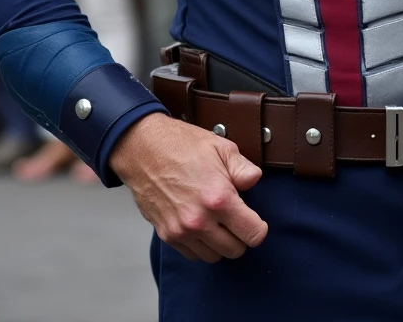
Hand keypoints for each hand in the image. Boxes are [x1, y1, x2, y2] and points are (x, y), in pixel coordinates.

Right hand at [109, 113, 267, 262]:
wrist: (143, 149)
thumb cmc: (182, 145)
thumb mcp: (221, 147)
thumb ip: (243, 168)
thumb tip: (255, 181)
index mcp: (219, 198)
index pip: (253, 234)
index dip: (258, 228)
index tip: (255, 220)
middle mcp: (200, 220)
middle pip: (235, 250)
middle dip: (241, 237)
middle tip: (237, 219)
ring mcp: (181, 231)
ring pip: (214, 256)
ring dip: (221, 243)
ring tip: (219, 222)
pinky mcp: (166, 235)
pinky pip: (192, 255)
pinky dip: (201, 246)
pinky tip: (202, 226)